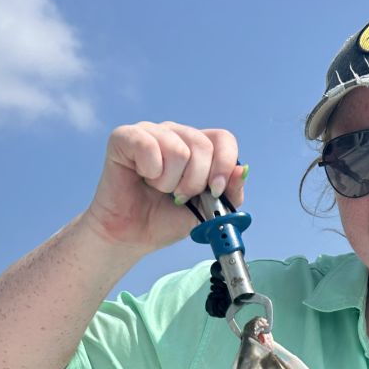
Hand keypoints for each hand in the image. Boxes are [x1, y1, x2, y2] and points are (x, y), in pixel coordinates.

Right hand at [83, 121, 245, 252]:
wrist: (133, 236)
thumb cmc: (165, 220)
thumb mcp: (207, 211)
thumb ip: (229, 193)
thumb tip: (243, 170)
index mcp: (197, 148)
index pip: (224, 139)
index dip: (224, 165)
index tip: (216, 191)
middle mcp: (176, 134)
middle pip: (203, 145)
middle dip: (195, 182)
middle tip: (179, 197)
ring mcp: (151, 132)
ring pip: (177, 149)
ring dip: (170, 182)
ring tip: (158, 189)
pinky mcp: (125, 137)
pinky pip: (148, 146)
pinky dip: (150, 171)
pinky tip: (142, 178)